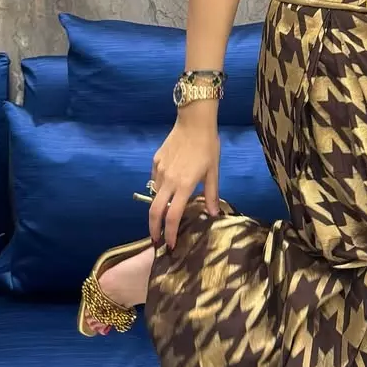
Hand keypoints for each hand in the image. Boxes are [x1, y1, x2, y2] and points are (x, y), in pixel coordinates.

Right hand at [148, 108, 220, 250]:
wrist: (194, 121)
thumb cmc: (208, 146)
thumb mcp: (213, 171)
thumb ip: (211, 194)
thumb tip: (213, 214)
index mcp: (184, 185)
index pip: (173, 216)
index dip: (170, 233)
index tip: (169, 245)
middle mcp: (168, 180)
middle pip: (154, 211)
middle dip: (153, 229)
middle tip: (156, 240)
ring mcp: (159, 171)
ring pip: (154, 196)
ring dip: (158, 208)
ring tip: (164, 216)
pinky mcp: (155, 162)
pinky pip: (155, 181)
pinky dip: (159, 190)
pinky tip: (168, 190)